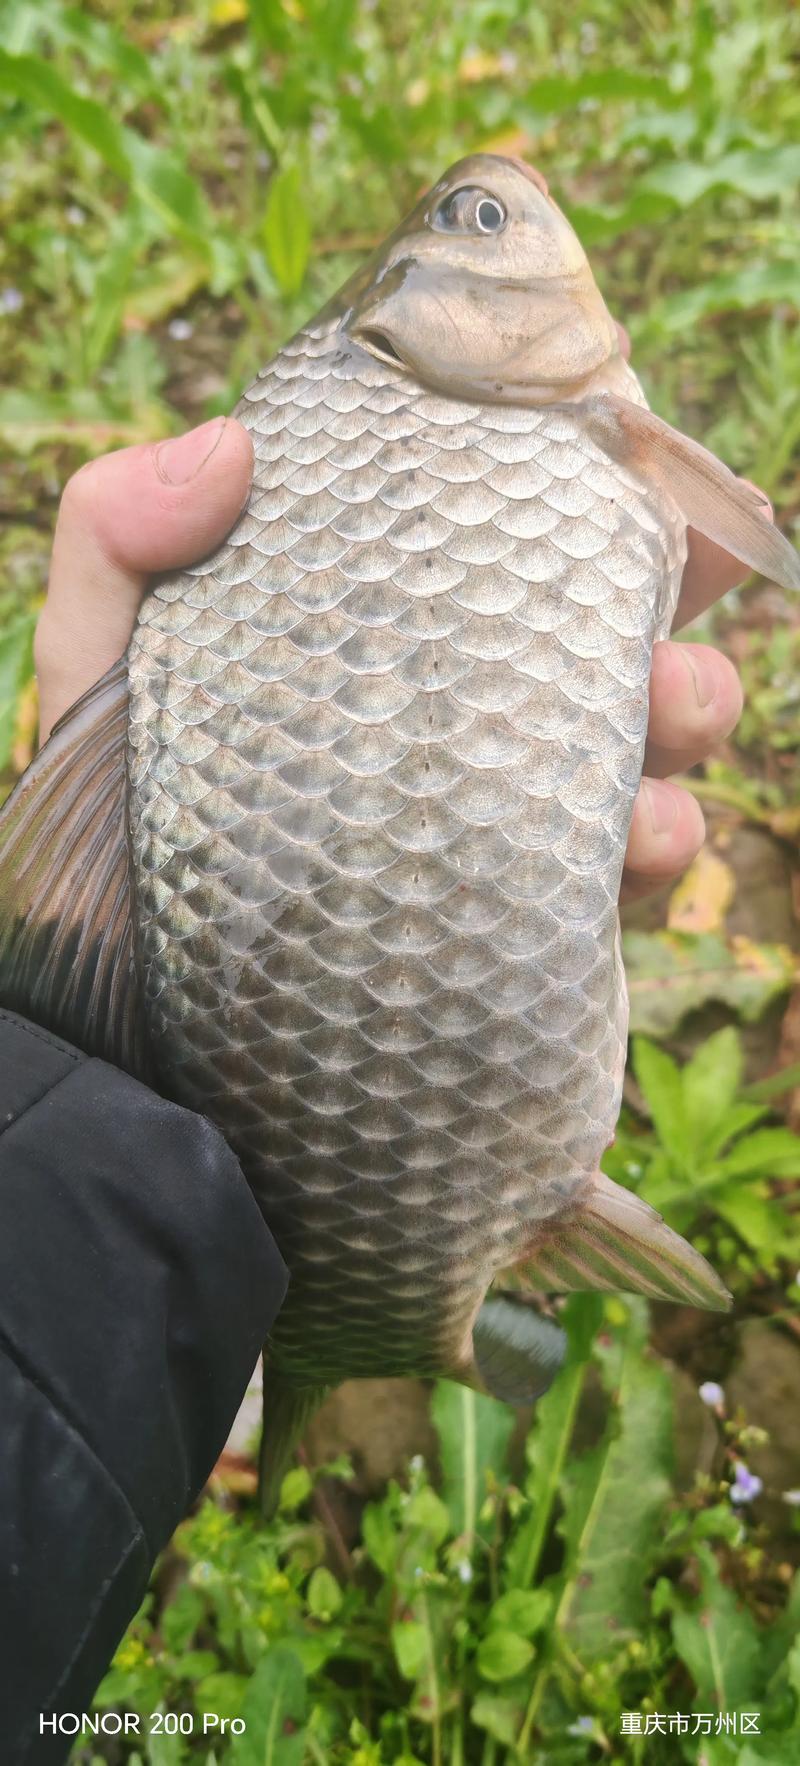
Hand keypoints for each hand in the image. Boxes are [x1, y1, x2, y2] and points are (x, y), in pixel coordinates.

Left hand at [35, 414, 753, 897]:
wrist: (140, 1027)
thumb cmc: (106, 838)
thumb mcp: (94, 673)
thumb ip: (115, 541)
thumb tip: (232, 442)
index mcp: (366, 636)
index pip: (483, 540)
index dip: (572, 487)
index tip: (632, 450)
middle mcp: (443, 717)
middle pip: (589, 631)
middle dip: (660, 593)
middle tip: (686, 571)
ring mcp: (488, 816)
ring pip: (635, 740)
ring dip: (685, 707)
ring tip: (671, 709)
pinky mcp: (516, 913)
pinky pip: (621, 868)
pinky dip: (657, 838)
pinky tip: (642, 832)